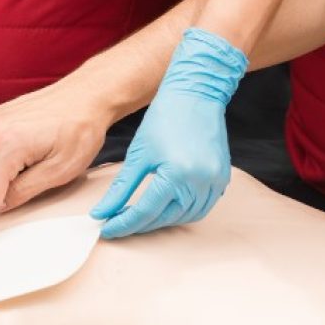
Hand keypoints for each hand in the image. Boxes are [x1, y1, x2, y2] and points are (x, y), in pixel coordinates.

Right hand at [0, 78, 110, 255]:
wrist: (87, 94)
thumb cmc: (81, 129)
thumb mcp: (61, 171)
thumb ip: (25, 192)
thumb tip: (1, 207)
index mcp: (7, 145)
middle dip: (8, 191)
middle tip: (43, 174)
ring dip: (8, 174)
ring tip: (41, 155)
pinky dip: (7, 160)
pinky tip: (31, 148)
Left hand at [91, 28, 246, 238]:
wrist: (195, 94)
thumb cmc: (164, 119)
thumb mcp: (137, 155)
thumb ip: (120, 189)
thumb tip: (102, 213)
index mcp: (176, 175)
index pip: (144, 212)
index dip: (123, 224)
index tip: (107, 230)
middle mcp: (199, 182)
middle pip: (165, 218)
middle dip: (140, 224)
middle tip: (119, 222)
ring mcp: (215, 182)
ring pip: (185, 216)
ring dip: (162, 220)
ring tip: (140, 216)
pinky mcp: (222, 178)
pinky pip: (202, 206)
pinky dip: (183, 211)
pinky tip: (166, 206)